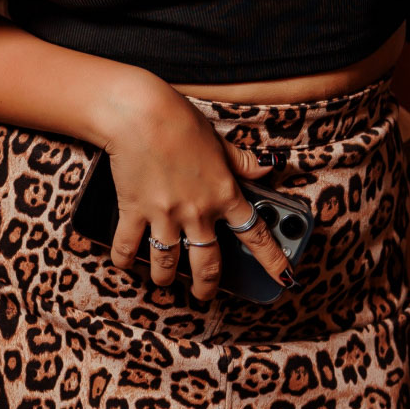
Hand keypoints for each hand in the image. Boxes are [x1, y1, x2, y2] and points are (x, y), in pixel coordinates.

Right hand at [99, 75, 292, 300]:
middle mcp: (198, 212)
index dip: (273, 261)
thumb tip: (267, 167)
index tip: (285, 279)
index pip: (256, 235)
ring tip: (165, 281)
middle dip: (207, 286)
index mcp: (224, 194)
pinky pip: (127, 247)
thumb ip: (242, 161)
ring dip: (166, 278)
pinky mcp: (135, 212)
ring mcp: (165, 216)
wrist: (141, 114)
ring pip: (168, 265)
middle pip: (208, 264)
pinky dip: (124, 258)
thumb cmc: (180, 120)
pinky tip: (125, 262)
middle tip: (205, 294)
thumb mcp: (218, 141)